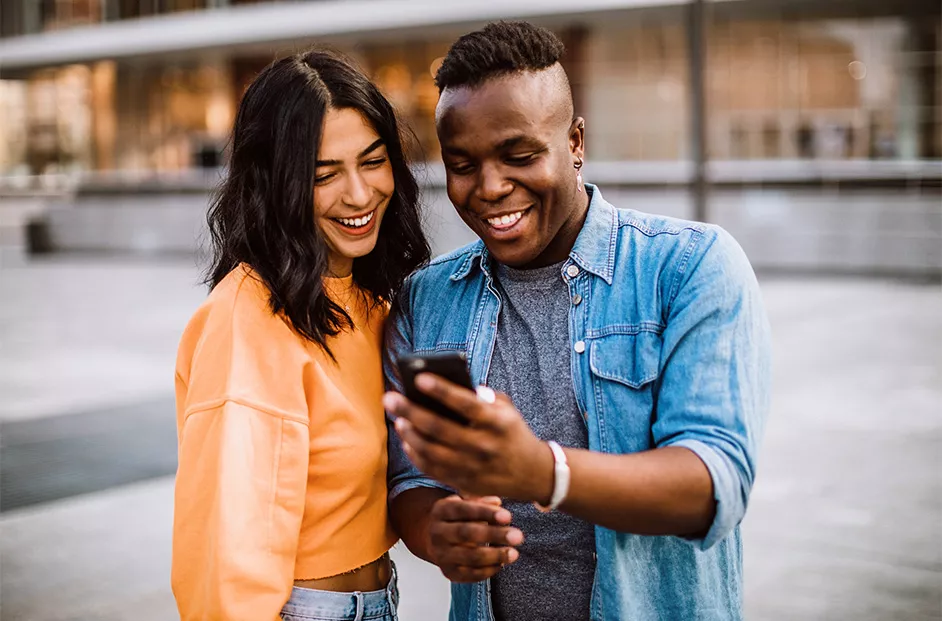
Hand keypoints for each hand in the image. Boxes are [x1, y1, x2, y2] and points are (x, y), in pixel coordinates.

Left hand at [383, 374, 553, 501]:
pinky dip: (415, 454)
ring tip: (398, 418)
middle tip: (390, 397)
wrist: (532, 473)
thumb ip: (483, 396)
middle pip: (439, 428)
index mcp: (496, 423)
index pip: (465, 403)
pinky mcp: (463, 483)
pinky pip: (431, 469)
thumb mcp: (507, 409)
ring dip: (409, 433)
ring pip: (430, 451)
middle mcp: (483, 446)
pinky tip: (407, 439)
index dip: (441, 390)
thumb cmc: (512, 432)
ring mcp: (472, 467)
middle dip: (410, 411)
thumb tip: (448, 385)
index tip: (419, 378)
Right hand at [427, 495, 522, 582]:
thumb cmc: (458, 517)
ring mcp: (441, 554)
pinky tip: (501, 564)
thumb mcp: (465, 503)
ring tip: (514, 553)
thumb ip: (481, 501)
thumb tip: (497, 502)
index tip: (508, 516)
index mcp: (441, 510)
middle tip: (517, 536)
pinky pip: (471, 574)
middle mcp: (437, 532)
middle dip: (494, 535)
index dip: (486, 513)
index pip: (464, 509)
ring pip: (470, 557)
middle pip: (466, 533)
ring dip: (495, 556)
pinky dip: (489, 570)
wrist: (436, 539)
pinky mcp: (448, 572)